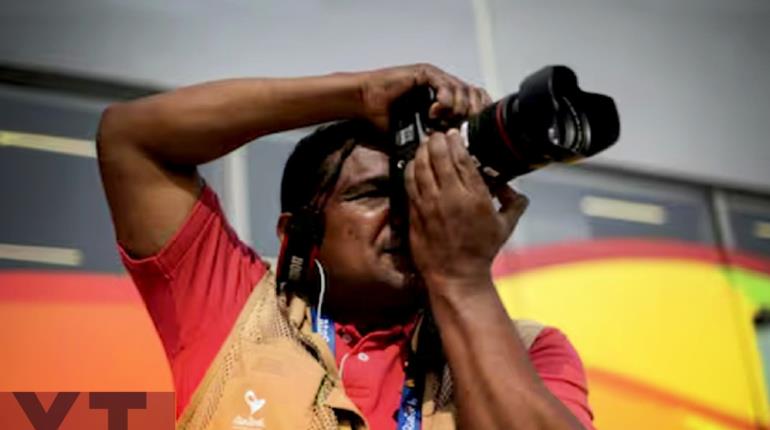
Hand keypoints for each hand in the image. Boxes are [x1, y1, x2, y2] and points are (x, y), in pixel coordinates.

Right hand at [358, 63, 491, 129]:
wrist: (365, 105)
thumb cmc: (385, 120)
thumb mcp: (417, 136)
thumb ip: (435, 140)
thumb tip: (453, 159)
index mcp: (445, 100)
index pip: (474, 102)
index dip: (480, 114)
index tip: (478, 133)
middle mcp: (443, 87)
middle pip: (473, 94)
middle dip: (472, 112)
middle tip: (462, 128)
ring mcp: (435, 78)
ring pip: (461, 89)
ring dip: (457, 107)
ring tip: (445, 121)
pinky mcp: (425, 73)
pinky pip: (444, 83)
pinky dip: (444, 98)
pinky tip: (435, 111)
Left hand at [404, 130, 527, 293]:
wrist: (456, 275)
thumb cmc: (480, 253)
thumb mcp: (505, 227)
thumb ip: (514, 205)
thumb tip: (516, 192)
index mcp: (474, 197)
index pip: (461, 159)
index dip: (455, 142)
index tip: (453, 134)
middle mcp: (450, 197)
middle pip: (438, 157)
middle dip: (436, 141)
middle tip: (436, 134)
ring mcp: (429, 204)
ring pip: (420, 167)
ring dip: (421, 152)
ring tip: (424, 144)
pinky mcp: (415, 212)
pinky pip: (409, 183)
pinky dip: (410, 169)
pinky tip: (413, 163)